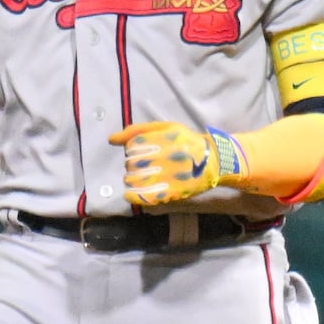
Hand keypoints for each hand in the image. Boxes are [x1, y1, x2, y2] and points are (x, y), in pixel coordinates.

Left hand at [111, 121, 245, 206]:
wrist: (212, 161)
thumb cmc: (186, 141)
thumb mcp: (166, 127)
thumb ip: (137, 130)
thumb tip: (111, 139)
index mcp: (162, 139)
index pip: (131, 147)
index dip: (132, 151)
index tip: (140, 153)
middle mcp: (164, 157)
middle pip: (131, 164)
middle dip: (132, 166)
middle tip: (142, 167)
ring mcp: (167, 176)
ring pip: (134, 180)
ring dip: (132, 180)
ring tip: (140, 178)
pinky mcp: (170, 193)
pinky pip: (143, 196)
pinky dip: (134, 196)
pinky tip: (132, 193)